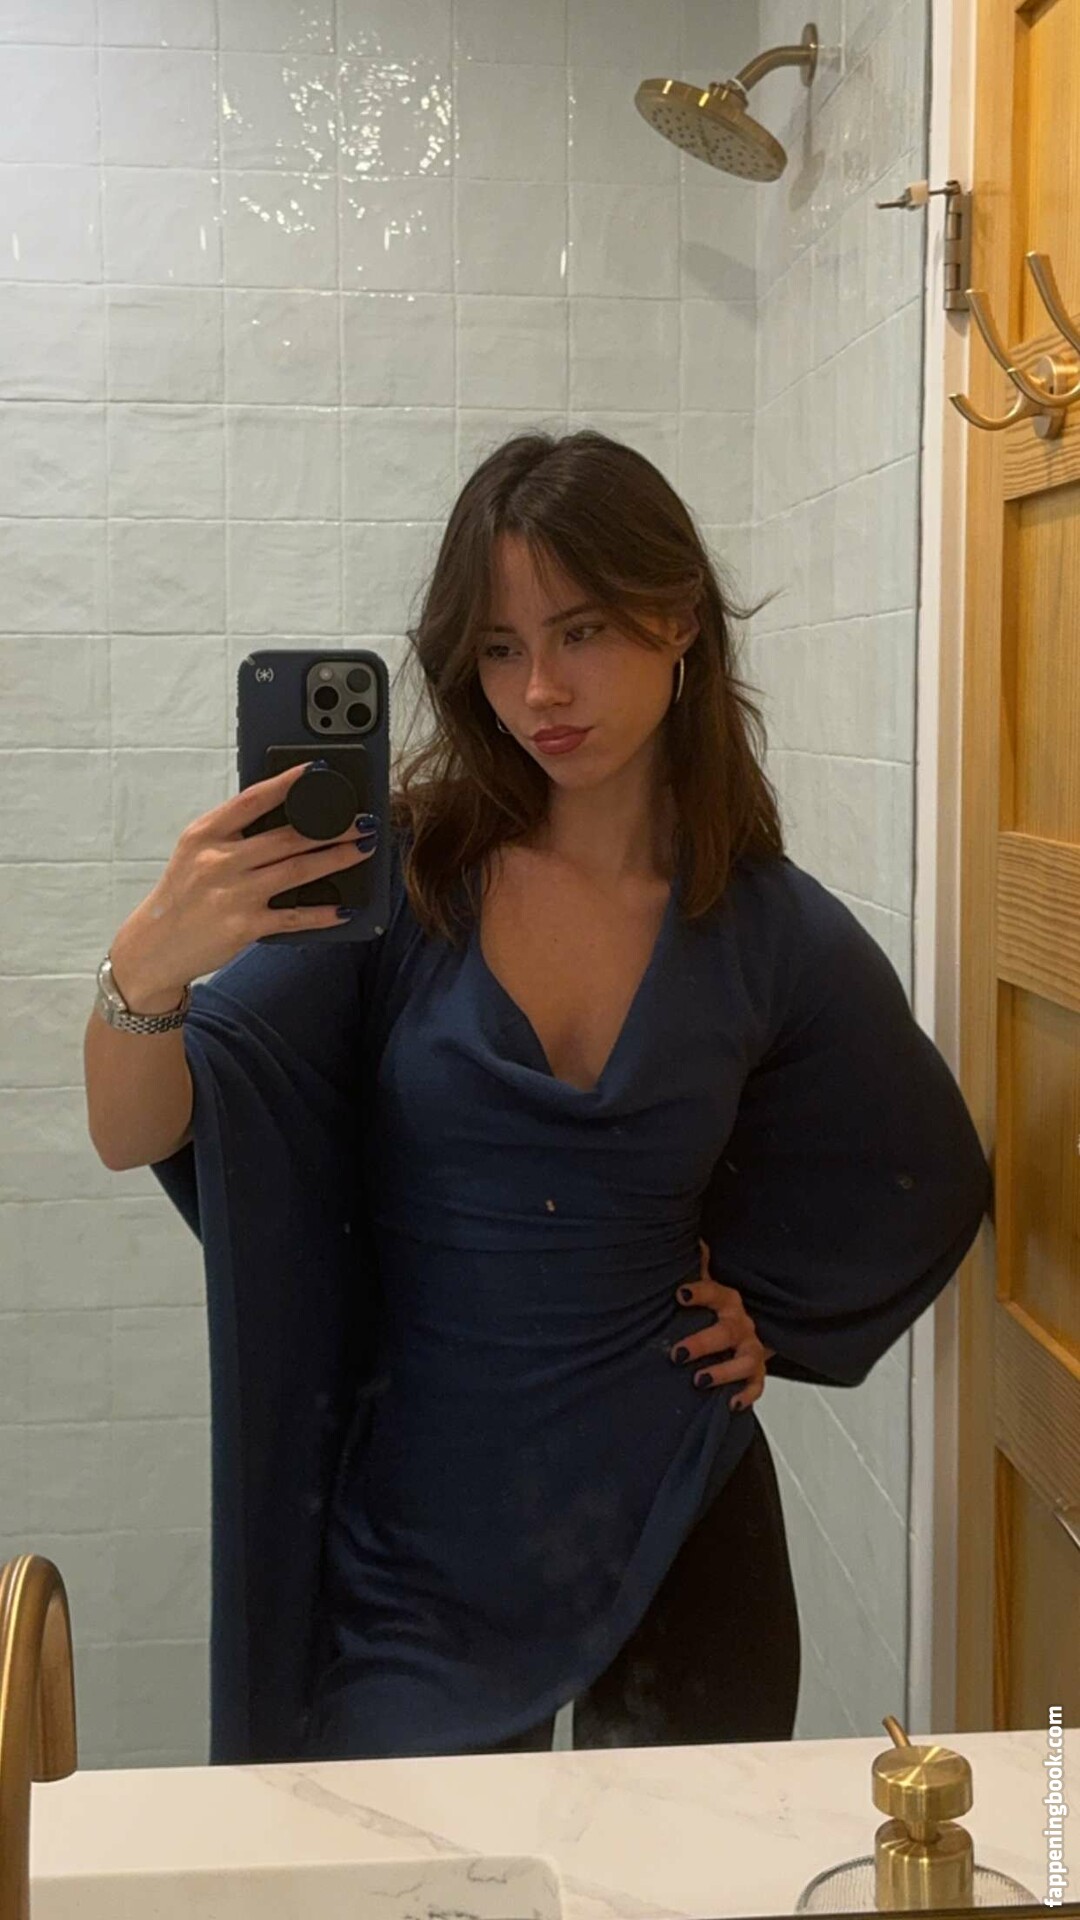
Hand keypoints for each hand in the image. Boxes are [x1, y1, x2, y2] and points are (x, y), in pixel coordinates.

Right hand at [109, 761, 377, 1005]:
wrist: (154, 947)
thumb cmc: (182, 894)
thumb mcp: (195, 852)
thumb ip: (232, 833)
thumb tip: (286, 814)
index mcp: (205, 834)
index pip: (253, 800)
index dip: (288, 783)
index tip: (318, 770)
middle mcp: (219, 860)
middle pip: (287, 837)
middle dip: (332, 827)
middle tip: (362, 820)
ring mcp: (233, 894)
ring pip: (298, 870)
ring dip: (337, 859)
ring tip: (363, 849)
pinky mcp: (244, 926)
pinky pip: (293, 917)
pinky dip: (323, 913)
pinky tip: (345, 908)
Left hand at [669, 1238, 775, 1411]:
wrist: (747, 1330)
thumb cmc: (718, 1310)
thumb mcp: (708, 1287)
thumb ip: (698, 1267)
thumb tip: (690, 1239)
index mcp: (727, 1301)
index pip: (715, 1293)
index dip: (700, 1292)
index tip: (680, 1295)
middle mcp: (741, 1325)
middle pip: (726, 1332)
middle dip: (702, 1343)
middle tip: (676, 1353)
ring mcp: (751, 1349)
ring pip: (744, 1361)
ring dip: (723, 1371)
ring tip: (699, 1380)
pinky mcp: (756, 1373)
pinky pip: (756, 1386)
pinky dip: (745, 1395)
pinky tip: (729, 1402)